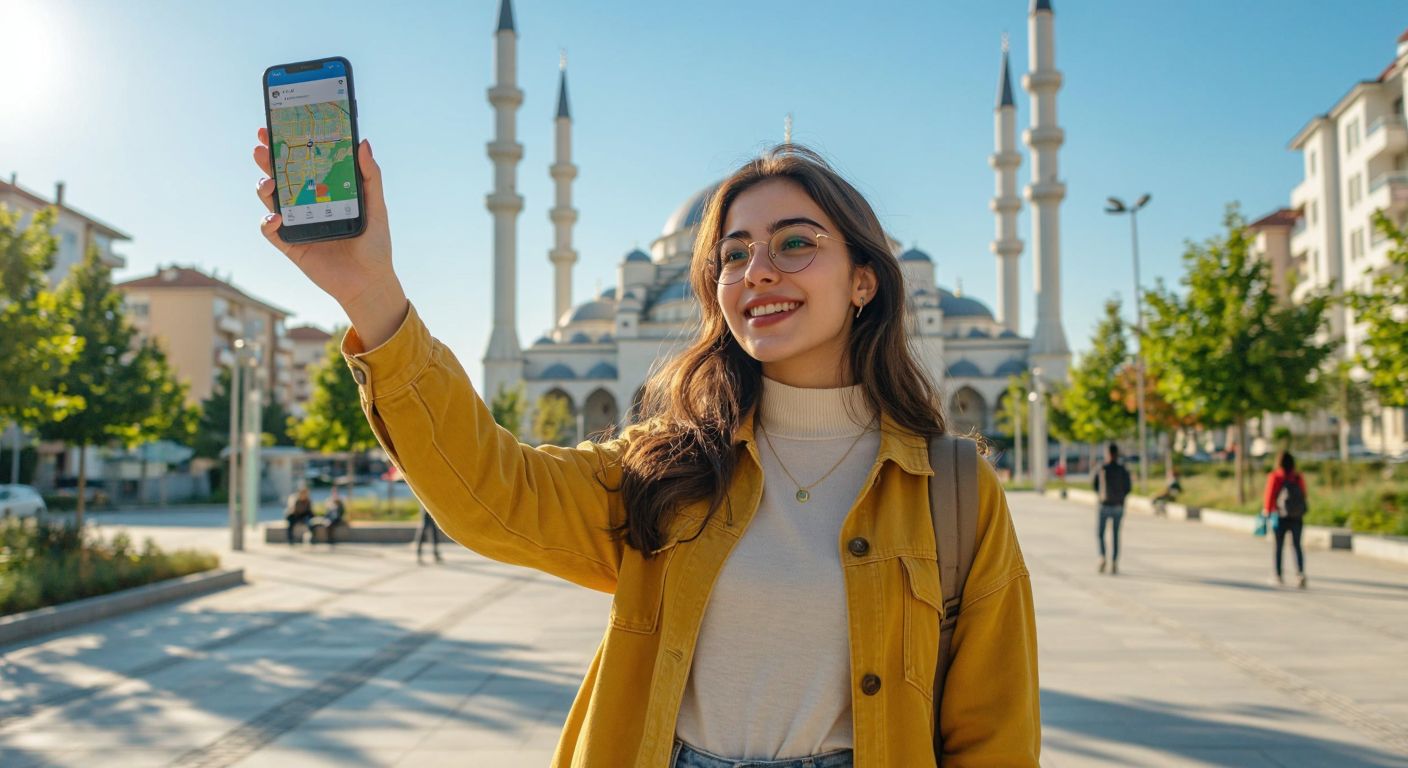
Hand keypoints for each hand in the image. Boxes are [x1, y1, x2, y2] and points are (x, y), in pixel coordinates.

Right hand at [253, 129, 406, 347]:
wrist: (369, 283)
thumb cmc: (375, 245)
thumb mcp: (377, 207)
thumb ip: (371, 177)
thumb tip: (363, 143)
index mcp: (325, 191)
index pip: (303, 163)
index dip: (288, 145)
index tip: (279, 126)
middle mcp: (307, 204)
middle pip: (281, 176)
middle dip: (268, 159)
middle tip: (261, 145)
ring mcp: (296, 223)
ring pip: (270, 199)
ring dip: (264, 186)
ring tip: (269, 179)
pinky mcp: (290, 245)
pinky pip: (270, 231)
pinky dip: (268, 221)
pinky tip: (276, 215)